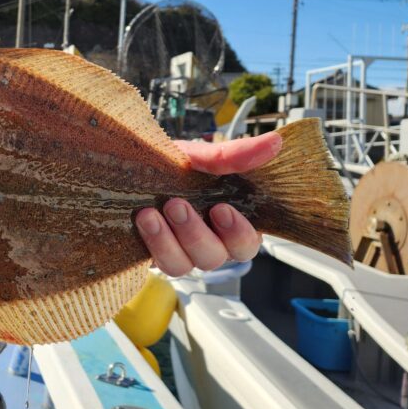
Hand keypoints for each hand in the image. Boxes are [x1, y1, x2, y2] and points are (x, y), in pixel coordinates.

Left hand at [135, 132, 282, 276]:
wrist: (133, 165)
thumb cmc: (176, 164)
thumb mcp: (202, 156)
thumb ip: (234, 156)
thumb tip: (274, 142)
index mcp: (230, 221)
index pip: (247, 244)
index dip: (238, 234)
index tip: (221, 209)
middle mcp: (208, 241)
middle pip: (214, 258)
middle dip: (195, 234)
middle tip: (176, 205)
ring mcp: (180, 251)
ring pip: (183, 266)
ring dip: (167, 242)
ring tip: (150, 214)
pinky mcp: (154, 255)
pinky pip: (158, 263)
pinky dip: (151, 244)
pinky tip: (142, 222)